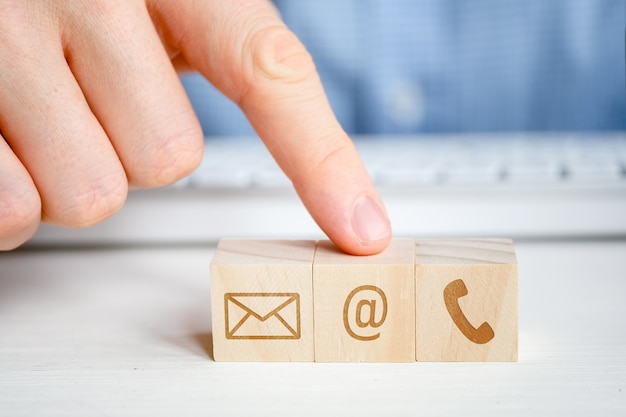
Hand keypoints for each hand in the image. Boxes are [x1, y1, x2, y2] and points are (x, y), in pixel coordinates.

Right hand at [0, 0, 390, 254]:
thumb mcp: (159, 2)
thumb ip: (221, 53)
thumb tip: (320, 180)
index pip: (268, 72)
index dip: (322, 160)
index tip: (362, 230)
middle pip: (167, 159)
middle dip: (134, 150)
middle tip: (99, 102)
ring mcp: (7, 41)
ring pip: (93, 194)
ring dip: (76, 176)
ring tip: (47, 117)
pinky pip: (14, 210)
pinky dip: (17, 198)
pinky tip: (7, 145)